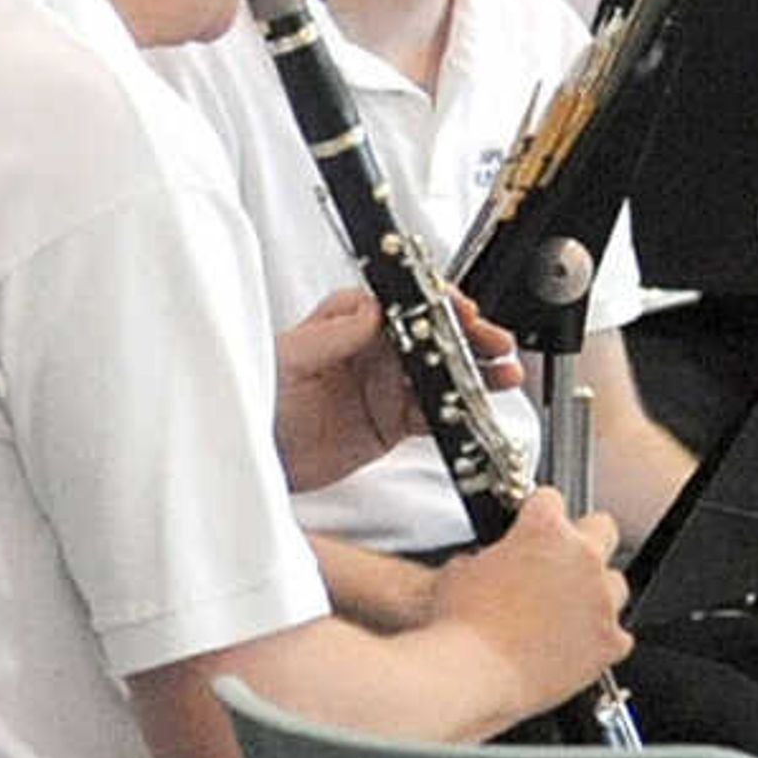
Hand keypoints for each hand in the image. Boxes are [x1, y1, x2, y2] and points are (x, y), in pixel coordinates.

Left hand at [273, 288, 523, 491]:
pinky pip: (435, 414)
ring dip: (477, 372)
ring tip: (505, 374)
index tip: (462, 310)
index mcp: (349, 323)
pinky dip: (462, 411)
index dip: (438, 305)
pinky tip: (482, 407)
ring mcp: (386, 386)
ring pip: (444, 373)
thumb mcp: (290, 360)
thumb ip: (332, 335)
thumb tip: (371, 309)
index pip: (404, 304)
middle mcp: (373, 351)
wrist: (252, 454)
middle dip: (471, 338)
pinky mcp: (392, 421)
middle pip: (434, 336)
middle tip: (496, 343)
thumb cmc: (259, 398)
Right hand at [433, 489, 631, 715]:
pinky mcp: (610, 640)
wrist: (468, 674)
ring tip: (563, 614)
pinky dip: (600, 640)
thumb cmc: (458, 626)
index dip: (536, 514)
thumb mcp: (459, 571)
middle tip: (559, 564)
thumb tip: (489, 563)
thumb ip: (488, 556)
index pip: (551, 500)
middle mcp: (582, 557)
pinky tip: (573, 647)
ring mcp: (601, 599)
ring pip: (615, 584)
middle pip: (602, 529)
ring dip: (595, 593)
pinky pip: (618, 635)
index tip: (532, 527)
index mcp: (545, 529)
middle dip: (582, 542)